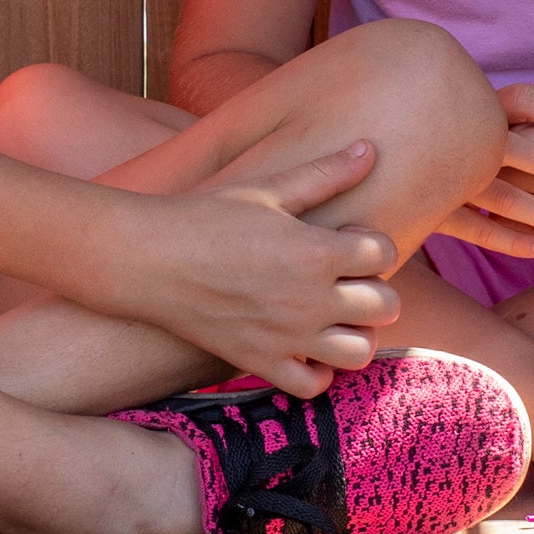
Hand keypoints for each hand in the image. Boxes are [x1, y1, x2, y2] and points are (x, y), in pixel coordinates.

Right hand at [118, 141, 404, 394]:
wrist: (147, 259)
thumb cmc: (206, 216)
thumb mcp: (267, 189)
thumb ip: (325, 173)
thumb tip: (369, 147)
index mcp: (316, 250)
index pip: (383, 253)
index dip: (371, 244)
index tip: (346, 240)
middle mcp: (310, 299)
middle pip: (385, 306)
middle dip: (375, 290)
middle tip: (347, 279)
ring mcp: (287, 336)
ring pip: (360, 352)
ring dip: (356, 333)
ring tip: (334, 315)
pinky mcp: (260, 361)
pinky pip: (313, 385)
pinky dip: (318, 371)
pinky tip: (305, 346)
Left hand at [434, 76, 533, 260]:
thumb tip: (516, 106)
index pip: (517, 138)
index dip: (505, 126)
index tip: (514, 123)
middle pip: (503, 173)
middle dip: (491, 157)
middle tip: (498, 147)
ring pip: (499, 203)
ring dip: (486, 186)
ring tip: (494, 169)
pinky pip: (505, 229)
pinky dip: (495, 211)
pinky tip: (500, 194)